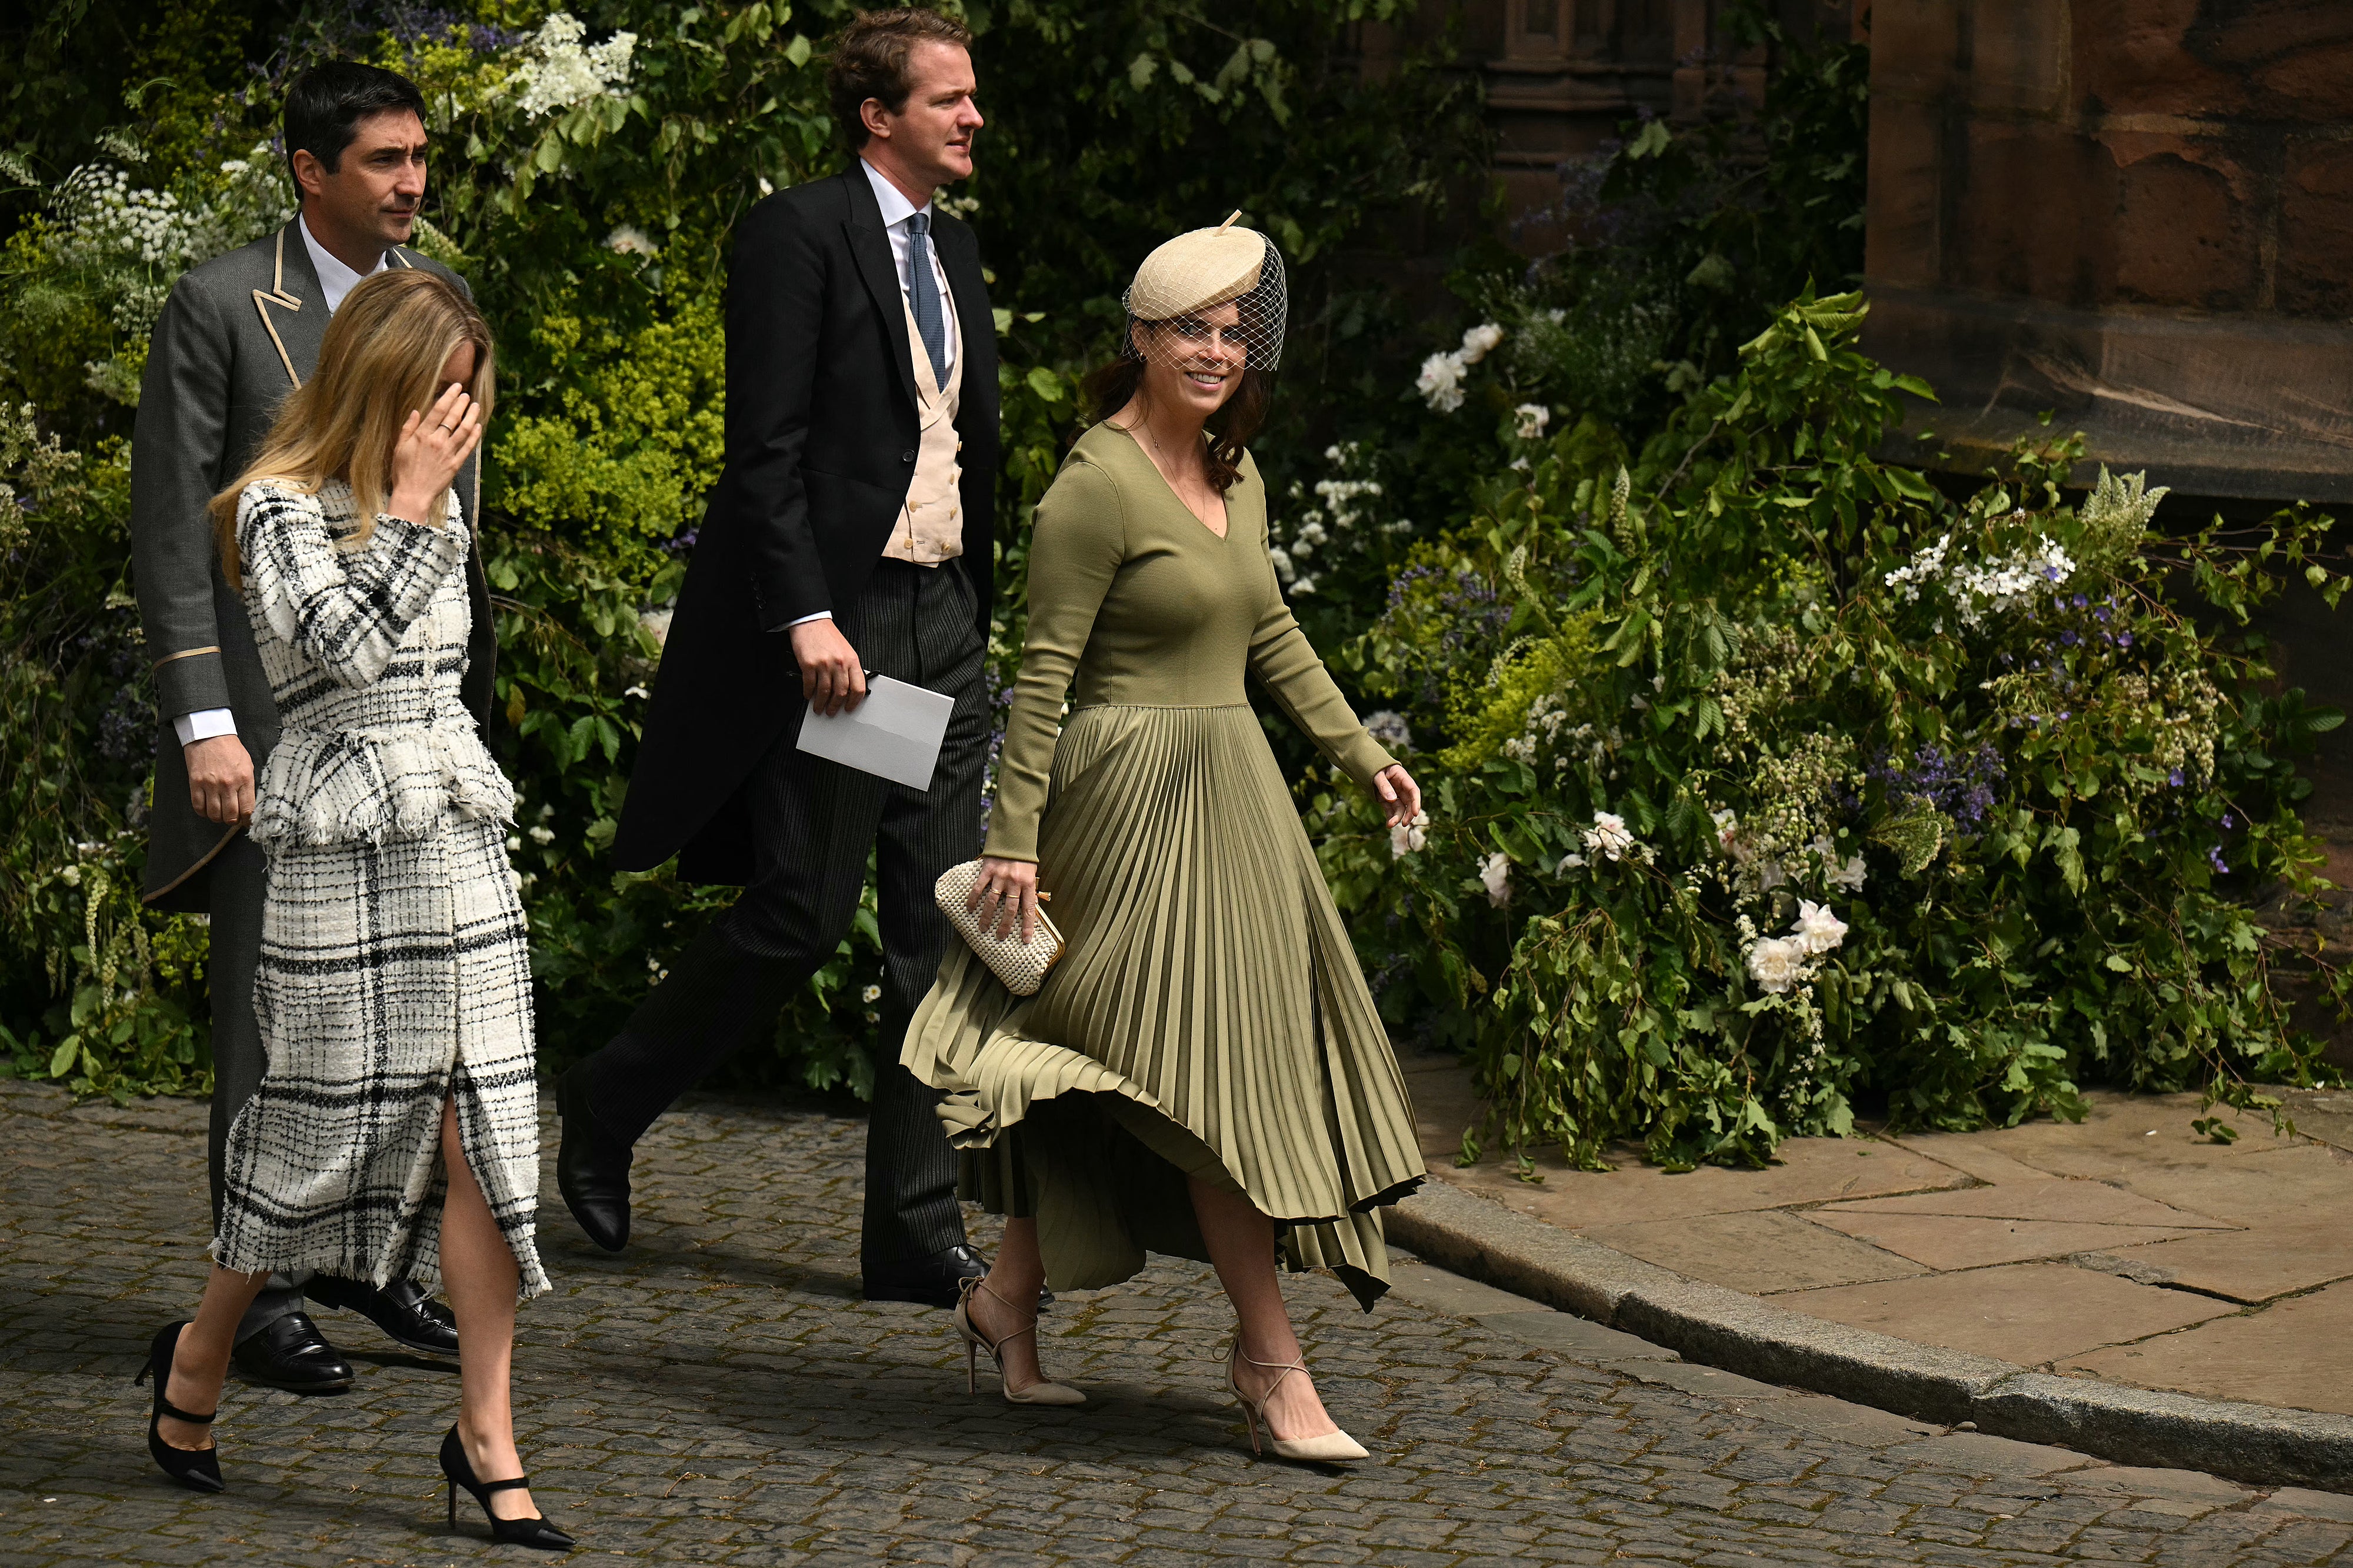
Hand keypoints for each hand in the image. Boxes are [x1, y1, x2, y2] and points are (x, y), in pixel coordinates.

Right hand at [186, 734, 253, 825]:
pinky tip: (207, 809)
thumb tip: (249, 805)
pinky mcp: (195, 783)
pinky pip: (198, 807)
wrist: (210, 735)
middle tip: (232, 819)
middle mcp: (228, 784)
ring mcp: (210, 784)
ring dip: (218, 818)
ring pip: (214, 814)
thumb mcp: (248, 765)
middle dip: (233, 821)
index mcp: (245, 779)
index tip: (247, 822)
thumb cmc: (231, 750)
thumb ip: (248, 785)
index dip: (248, 820)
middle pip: (231, 815)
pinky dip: (203, 812)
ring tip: (220, 814)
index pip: (248, 809)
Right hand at [386, 380, 483, 522]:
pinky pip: (468, 447)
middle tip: (467, 395)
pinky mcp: (456, 464)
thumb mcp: (399, 447)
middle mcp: (437, 441)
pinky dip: (475, 435)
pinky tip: (479, 426)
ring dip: (472, 416)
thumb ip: (408, 428)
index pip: (438, 410)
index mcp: (422, 435)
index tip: (456, 388)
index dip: (449, 396)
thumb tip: (416, 411)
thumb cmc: (402, 471)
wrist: (413, 494)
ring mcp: (448, 452)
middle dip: (462, 403)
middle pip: (453, 417)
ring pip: (464, 429)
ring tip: (476, 406)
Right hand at [790, 617, 866, 715]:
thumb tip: (848, 689)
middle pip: (841, 693)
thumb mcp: (846, 650)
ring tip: (819, 707)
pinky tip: (808, 695)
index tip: (849, 708)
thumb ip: (849, 669)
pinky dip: (809, 693)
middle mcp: (839, 663)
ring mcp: (824, 664)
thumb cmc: (828, 636)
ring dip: (821, 703)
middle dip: (835, 706)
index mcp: (852, 660)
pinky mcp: (808, 664)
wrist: (812, 622)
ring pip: (825, 692)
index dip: (854, 702)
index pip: (858, 687)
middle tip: (832, 711)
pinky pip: (810, 685)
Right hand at [969, 856, 1040, 943]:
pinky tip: (970, 909)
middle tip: (1000, 937)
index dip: (1028, 926)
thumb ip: (1030, 890)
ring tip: (983, 928)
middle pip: (1010, 909)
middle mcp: (1014, 882)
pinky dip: (973, 899)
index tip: (1026, 939)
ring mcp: (1000, 877)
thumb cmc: (1023, 857)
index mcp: (1028, 883)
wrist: (1013, 836)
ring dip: (987, 917)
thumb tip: (1030, 907)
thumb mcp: (1032, 873)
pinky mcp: (988, 871)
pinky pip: (979, 888)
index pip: (1029, 909)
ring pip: (992, 901)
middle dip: (1005, 926)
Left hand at [1372, 763, 1420, 828]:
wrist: (1364, 765)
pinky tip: (1388, 824)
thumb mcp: (1377, 774)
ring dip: (1397, 817)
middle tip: (1405, 823)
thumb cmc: (1372, 767)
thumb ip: (1384, 785)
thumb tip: (1392, 799)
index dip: (1416, 802)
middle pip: (1409, 802)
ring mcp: (1394, 794)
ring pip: (1400, 808)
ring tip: (1390, 825)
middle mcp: (1401, 787)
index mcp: (1402, 777)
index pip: (1413, 790)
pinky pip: (1390, 810)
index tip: (1415, 813)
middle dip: (1408, 814)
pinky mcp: (1386, 800)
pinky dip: (1390, 817)